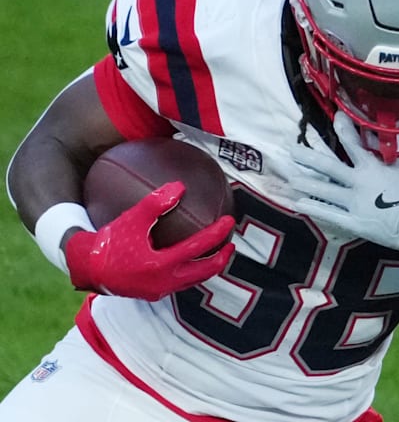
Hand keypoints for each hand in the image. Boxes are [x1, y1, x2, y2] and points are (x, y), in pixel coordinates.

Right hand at [65, 182, 235, 300]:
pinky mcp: (153, 294)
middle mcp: (163, 283)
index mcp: (160, 265)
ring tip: (217, 252)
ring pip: (194, 280)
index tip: (229, 220)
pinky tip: (192, 259)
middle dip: (222, 257)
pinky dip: (192, 271)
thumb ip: (154, 203)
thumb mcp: (130, 219)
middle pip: (204, 272)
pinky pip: (181, 283)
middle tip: (231, 242)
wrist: (85, 268)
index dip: (217, 234)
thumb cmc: (108, 241)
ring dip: (209, 267)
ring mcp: (159, 291)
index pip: (198, 248)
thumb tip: (179, 186)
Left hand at [289, 112, 398, 250]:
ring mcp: (354, 204)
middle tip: (291, 148)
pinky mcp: (355, 222)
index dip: (343, 127)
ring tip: (289, 176)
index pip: (353, 143)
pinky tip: (299, 203)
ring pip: (324, 190)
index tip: (334, 115)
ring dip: (305, 182)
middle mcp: (359, 183)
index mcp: (372, 167)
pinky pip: (330, 214)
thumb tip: (373, 143)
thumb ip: (385, 156)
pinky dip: (313, 208)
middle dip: (307, 156)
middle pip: (328, 166)